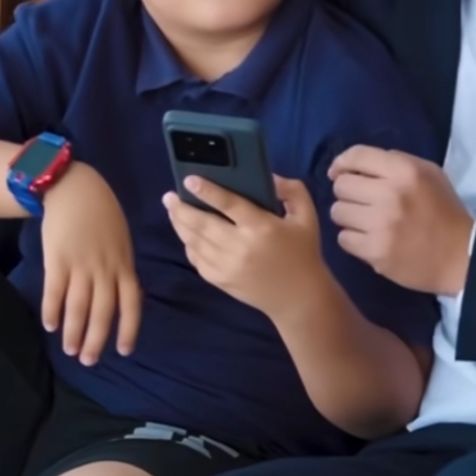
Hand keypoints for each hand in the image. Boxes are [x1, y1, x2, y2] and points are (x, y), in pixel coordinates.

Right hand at [40, 163, 141, 365]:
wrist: (75, 188)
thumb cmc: (101, 213)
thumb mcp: (121, 239)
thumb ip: (121, 266)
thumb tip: (122, 295)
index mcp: (124, 263)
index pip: (132, 303)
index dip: (129, 329)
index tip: (124, 351)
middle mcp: (105, 268)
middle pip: (103, 312)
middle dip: (96, 340)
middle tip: (89, 361)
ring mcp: (81, 265)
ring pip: (79, 307)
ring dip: (74, 332)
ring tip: (70, 350)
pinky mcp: (57, 260)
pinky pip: (55, 292)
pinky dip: (52, 311)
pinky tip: (50, 325)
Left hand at [163, 176, 329, 322]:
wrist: (298, 298)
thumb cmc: (303, 252)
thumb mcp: (307, 216)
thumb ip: (292, 191)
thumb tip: (268, 178)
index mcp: (261, 227)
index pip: (229, 204)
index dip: (207, 191)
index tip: (188, 179)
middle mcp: (239, 246)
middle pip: (202, 224)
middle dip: (181, 208)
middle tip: (169, 196)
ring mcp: (226, 266)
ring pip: (194, 241)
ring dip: (180, 224)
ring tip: (172, 210)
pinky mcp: (219, 280)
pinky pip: (196, 259)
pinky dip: (188, 245)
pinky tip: (186, 234)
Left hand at [329, 147, 473, 295]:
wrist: (460, 257)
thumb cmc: (443, 211)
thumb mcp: (429, 173)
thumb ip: (395, 163)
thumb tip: (358, 165)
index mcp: (405, 170)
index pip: (357, 155)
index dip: (341, 162)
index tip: (337, 172)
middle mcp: (390, 193)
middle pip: (342, 185)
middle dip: (347, 192)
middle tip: (360, 202)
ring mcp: (381, 224)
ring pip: (338, 212)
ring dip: (348, 216)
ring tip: (364, 222)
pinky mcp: (375, 251)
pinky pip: (343, 238)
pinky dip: (352, 239)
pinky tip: (367, 240)